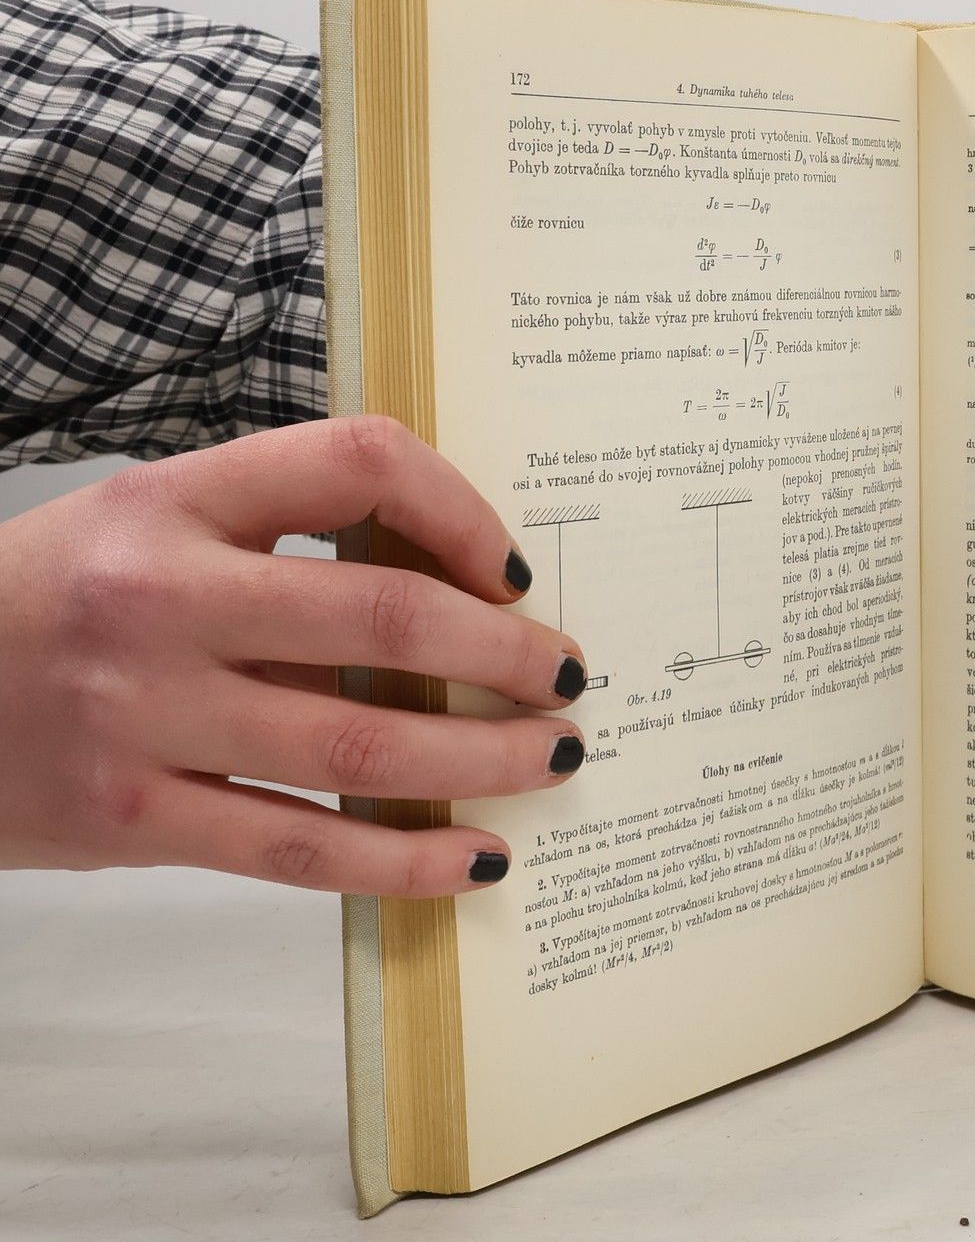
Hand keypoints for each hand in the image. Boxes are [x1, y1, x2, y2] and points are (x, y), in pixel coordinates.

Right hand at [0, 416, 588, 894]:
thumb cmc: (56, 596)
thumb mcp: (152, 516)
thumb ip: (281, 525)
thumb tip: (455, 577)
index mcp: (175, 500)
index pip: (358, 462)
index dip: (462, 510)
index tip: (514, 570)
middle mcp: (161, 600)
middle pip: (384, 620)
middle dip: (506, 654)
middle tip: (572, 675)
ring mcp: (142, 718)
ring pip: (358, 748)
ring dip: (482, 758)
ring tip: (554, 757)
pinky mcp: (129, 822)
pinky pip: (297, 851)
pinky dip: (400, 860)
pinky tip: (473, 858)